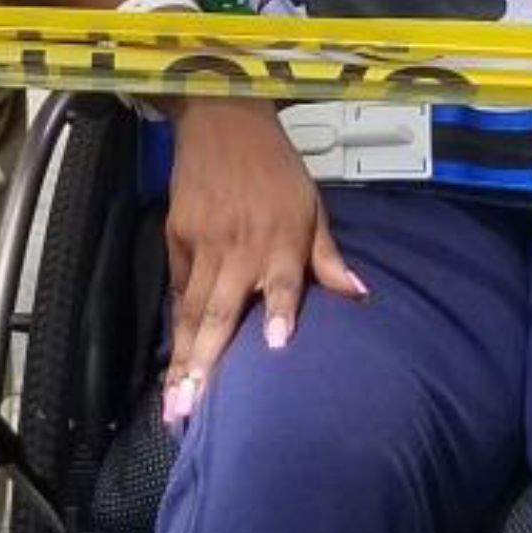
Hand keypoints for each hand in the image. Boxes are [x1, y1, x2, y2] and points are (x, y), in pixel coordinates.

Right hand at [162, 100, 367, 425]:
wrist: (224, 124)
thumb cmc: (277, 170)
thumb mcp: (312, 207)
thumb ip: (328, 257)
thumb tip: (360, 295)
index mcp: (281, 238)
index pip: (283, 282)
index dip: (282, 312)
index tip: (278, 347)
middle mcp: (240, 246)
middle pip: (221, 311)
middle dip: (205, 363)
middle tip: (192, 408)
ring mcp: (203, 244)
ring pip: (192, 310)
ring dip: (182, 358)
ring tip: (174, 401)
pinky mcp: (176, 238)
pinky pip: (178, 289)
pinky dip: (175, 325)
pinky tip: (171, 363)